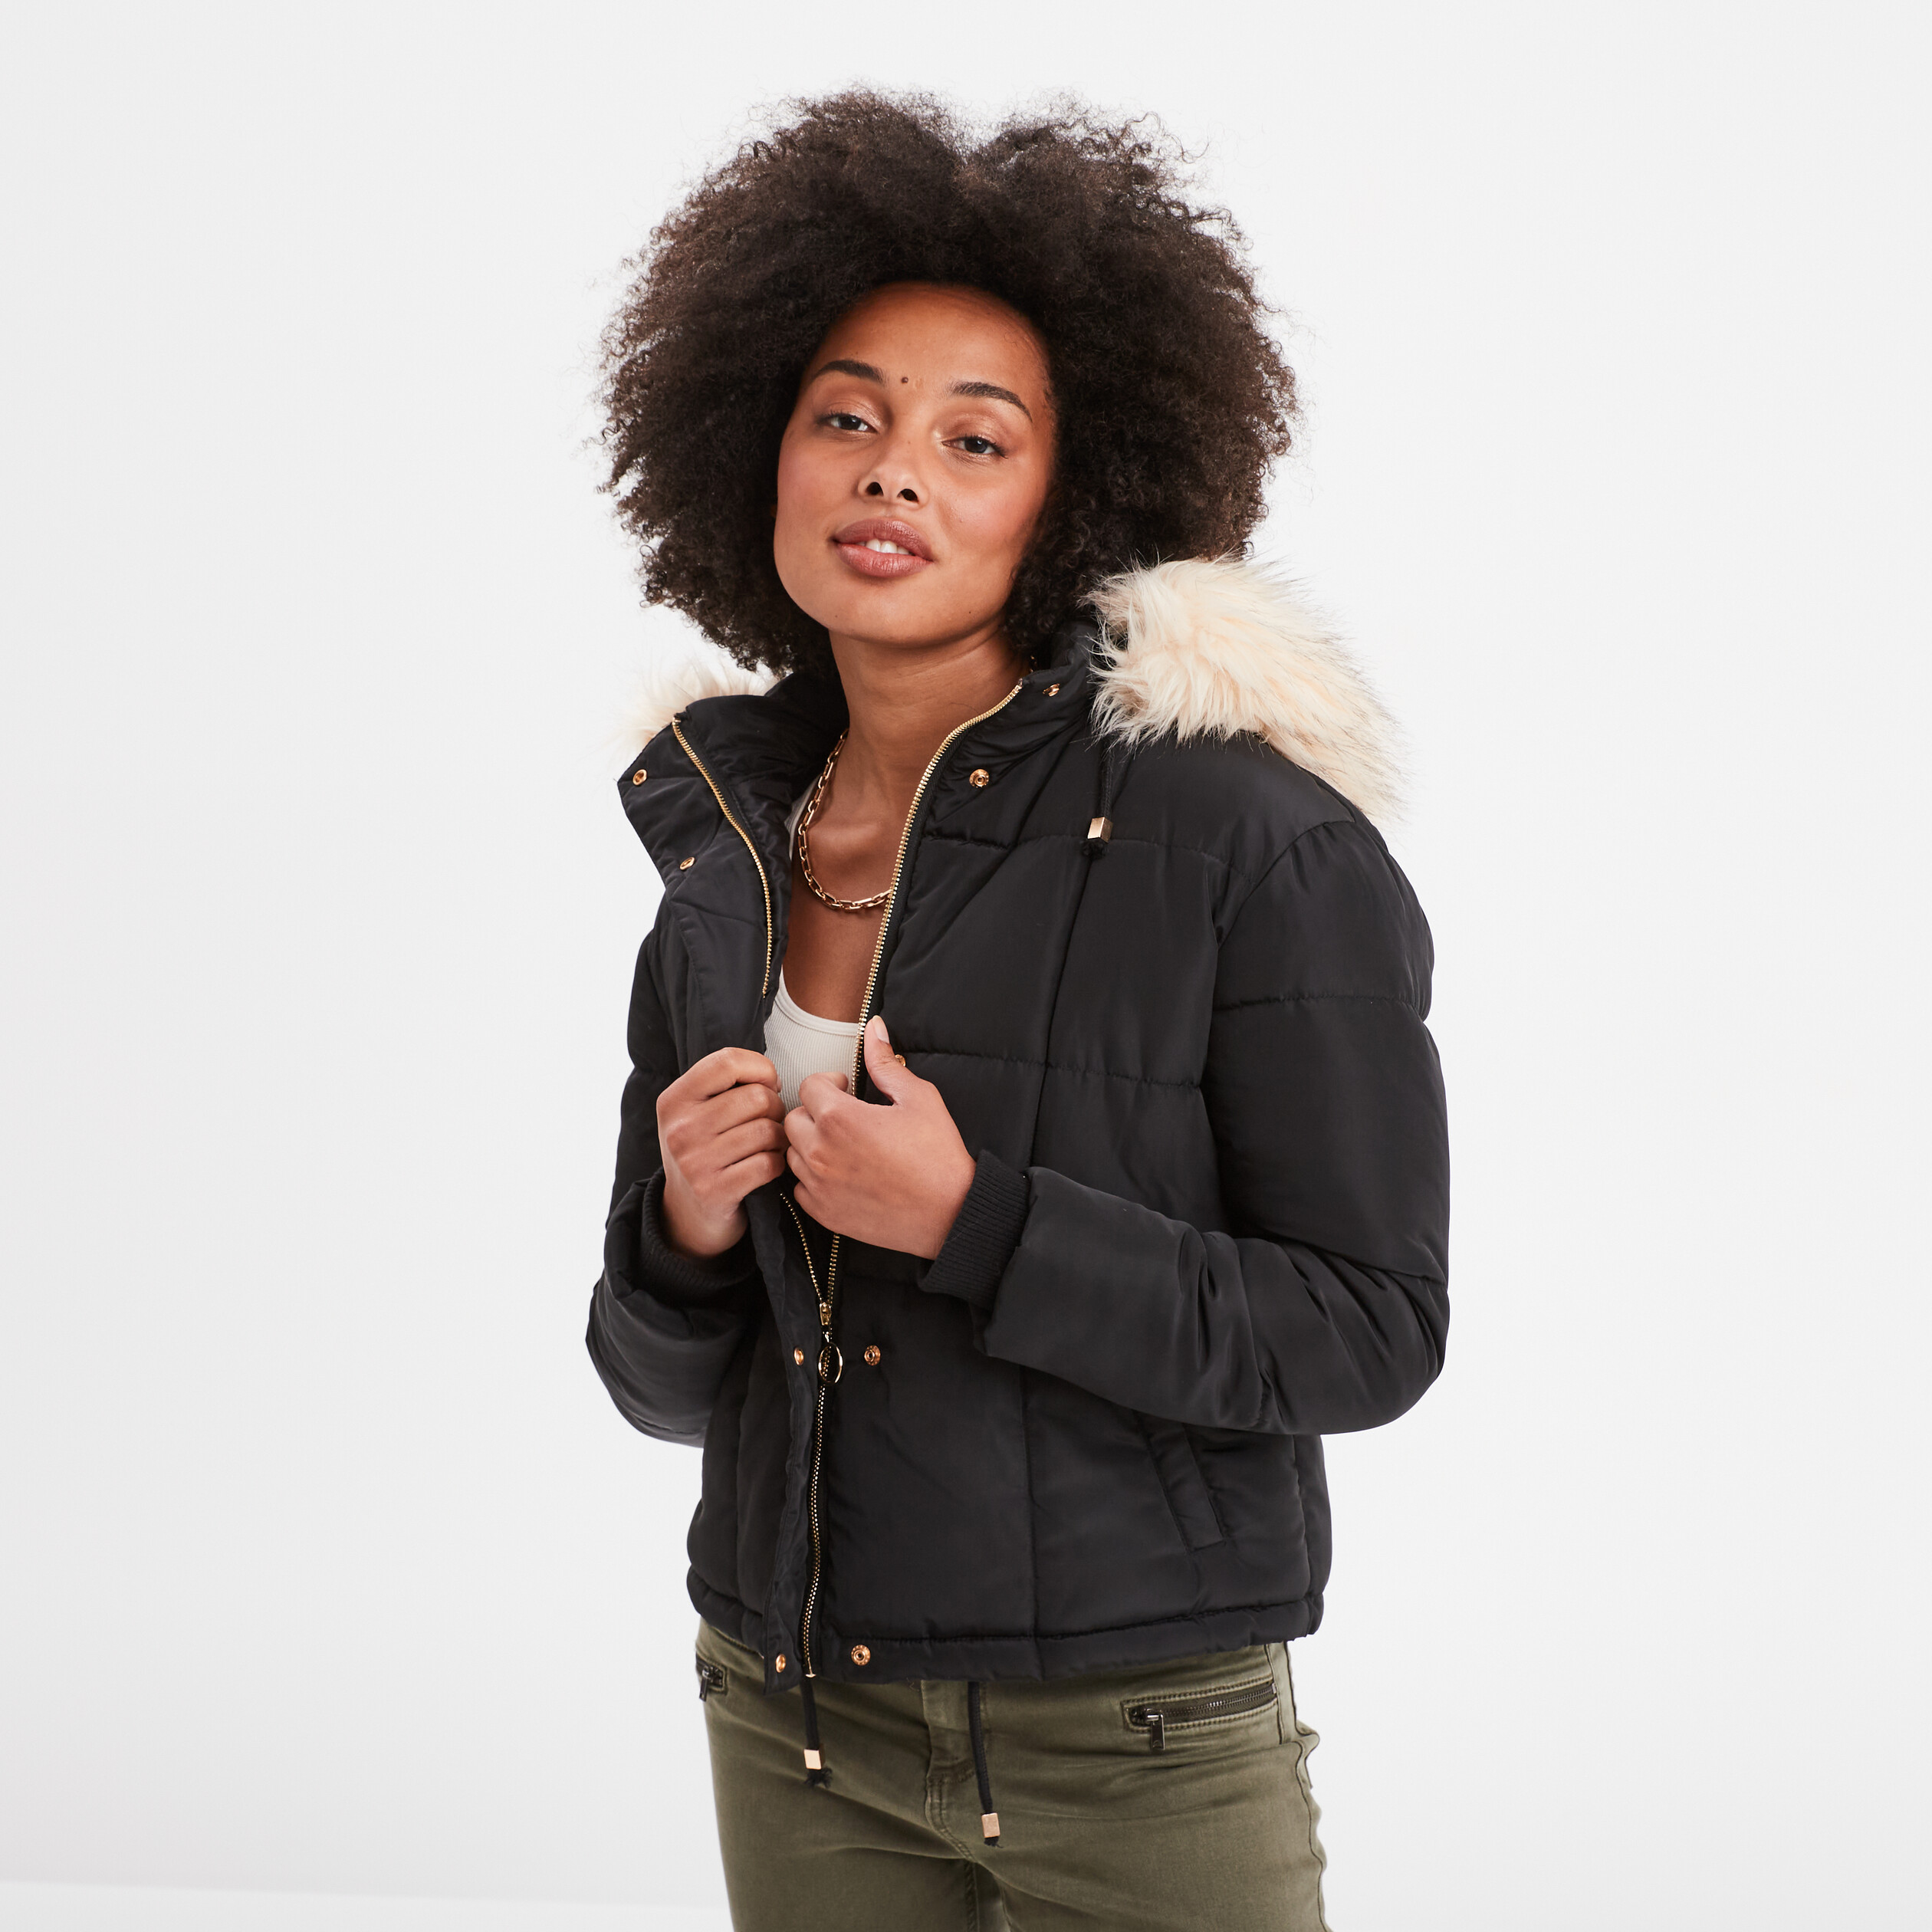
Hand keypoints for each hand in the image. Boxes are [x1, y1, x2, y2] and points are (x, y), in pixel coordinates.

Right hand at [656, 1049, 787, 1256]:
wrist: (686, 1214)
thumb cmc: (703, 1151)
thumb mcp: (696, 1112)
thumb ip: (724, 1085)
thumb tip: (771, 1077)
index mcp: (674, 1099)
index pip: (727, 1062)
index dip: (760, 1068)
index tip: (767, 1085)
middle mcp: (680, 1128)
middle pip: (757, 1097)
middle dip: (775, 1107)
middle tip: (769, 1121)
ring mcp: (695, 1161)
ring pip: (767, 1130)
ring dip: (779, 1137)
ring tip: (770, 1143)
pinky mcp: (715, 1191)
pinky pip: (768, 1163)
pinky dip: (778, 1163)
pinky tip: (768, 1165)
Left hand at [785, 1016, 975, 1258]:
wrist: (950, 1213)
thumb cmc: (937, 1155)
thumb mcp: (918, 1097)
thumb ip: (885, 1062)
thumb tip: (874, 1028)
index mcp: (839, 1117)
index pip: (808, 1085)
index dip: (829, 1083)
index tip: (846, 1089)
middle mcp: (820, 1151)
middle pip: (793, 1119)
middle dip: (815, 1112)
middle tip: (844, 1116)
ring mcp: (819, 1185)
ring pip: (793, 1154)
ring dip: (811, 1145)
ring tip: (843, 1145)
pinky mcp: (823, 1213)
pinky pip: (800, 1188)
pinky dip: (814, 1179)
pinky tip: (842, 1174)